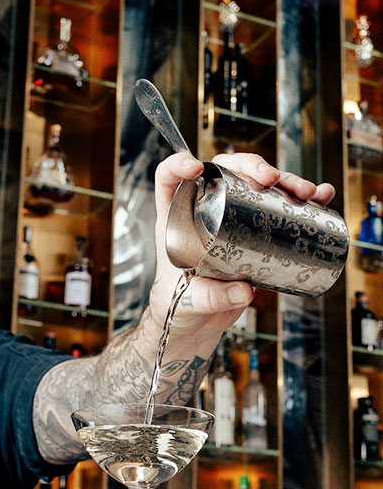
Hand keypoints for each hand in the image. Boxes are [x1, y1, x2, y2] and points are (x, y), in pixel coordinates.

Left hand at [150, 151, 335, 332]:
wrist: (198, 323)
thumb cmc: (180, 307)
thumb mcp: (188, 303)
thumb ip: (211, 298)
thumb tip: (244, 291)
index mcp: (174, 219)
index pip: (168, 179)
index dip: (177, 165)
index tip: (195, 168)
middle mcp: (203, 211)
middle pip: (224, 171)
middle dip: (250, 166)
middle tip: (270, 179)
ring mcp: (231, 217)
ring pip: (257, 184)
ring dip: (285, 180)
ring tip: (307, 191)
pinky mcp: (255, 230)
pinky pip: (279, 207)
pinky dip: (303, 199)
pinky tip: (321, 197)